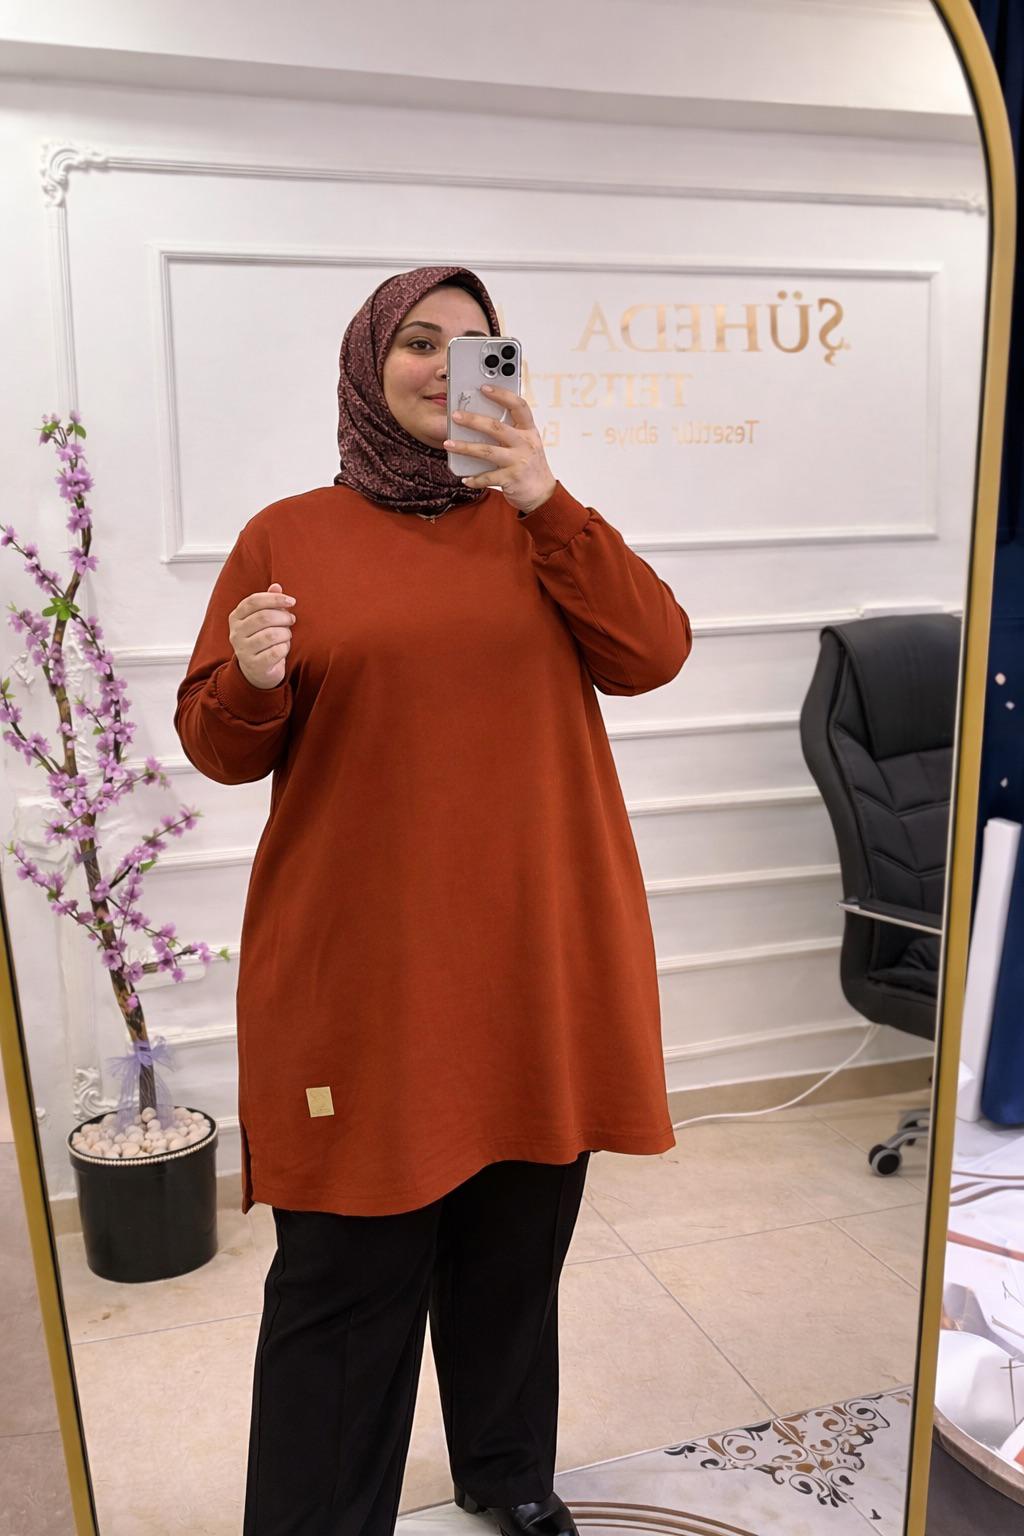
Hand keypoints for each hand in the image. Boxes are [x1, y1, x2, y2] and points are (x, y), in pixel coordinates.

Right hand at [229, 582, 296, 689]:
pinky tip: (284, 648)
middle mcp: (236, 633)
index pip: (253, 601)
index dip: (274, 599)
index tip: (291, 601)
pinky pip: (276, 652)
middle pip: (264, 617)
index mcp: (236, 617)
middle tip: (292, 619)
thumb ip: (269, 602)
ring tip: (287, 634)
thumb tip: (276, 586)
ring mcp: (243, 650)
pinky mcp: (255, 665)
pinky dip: (285, 648)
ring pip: (271, 635)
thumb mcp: (262, 619)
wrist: (257, 670)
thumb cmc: (262, 640)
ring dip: (285, 633)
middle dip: (283, 616)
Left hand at [443, 384, 556, 514]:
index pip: (518, 406)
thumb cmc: (530, 465)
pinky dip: (474, 478)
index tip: (484, 387)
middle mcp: (525, 443)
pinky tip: (464, 478)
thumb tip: (479, 417)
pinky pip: (488, 477)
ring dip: (466, 447)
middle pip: (497, 427)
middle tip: (455, 415)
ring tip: (448, 444)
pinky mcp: (512, 479)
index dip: (502, 395)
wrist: (543, 494)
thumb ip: (509, 430)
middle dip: (473, 420)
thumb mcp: (526, 443)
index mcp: (529, 430)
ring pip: (488, 451)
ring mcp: (519, 461)